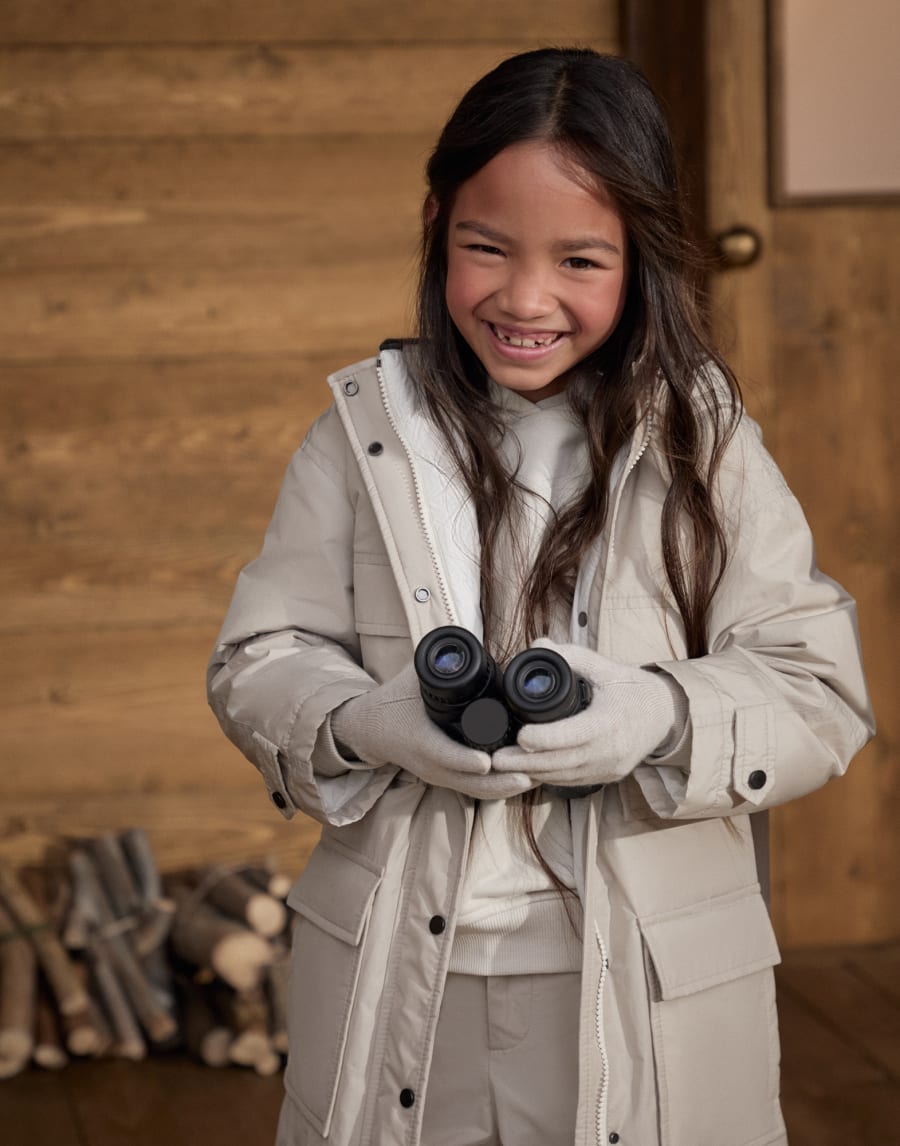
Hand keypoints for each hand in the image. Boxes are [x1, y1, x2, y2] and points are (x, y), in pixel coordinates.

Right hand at [332, 662, 532, 799]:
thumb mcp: (412, 678)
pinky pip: (476, 790)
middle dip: (503, 781)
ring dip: (508, 787)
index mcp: (420, 740)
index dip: (465, 760)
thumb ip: (440, 662)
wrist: (370, 729)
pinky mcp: (447, 780)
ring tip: (540, 775)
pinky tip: (524, 781)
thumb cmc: (393, 701)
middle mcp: (431, 764)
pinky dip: (499, 788)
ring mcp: (440, 776)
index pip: (444, 755)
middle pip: (470, 783)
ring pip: (477, 791)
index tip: (487, 761)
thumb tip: (467, 643)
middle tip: (535, 771)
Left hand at [492, 640, 687, 788]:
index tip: (520, 734)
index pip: (573, 735)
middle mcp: (610, 750)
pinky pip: (572, 781)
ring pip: (564, 776)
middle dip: (526, 763)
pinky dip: (548, 777)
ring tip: (503, 765)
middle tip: (495, 757)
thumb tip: (538, 645)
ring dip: (532, 773)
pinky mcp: (607, 776)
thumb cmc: (634, 689)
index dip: (544, 739)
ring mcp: (609, 768)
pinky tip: (527, 771)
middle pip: (561, 762)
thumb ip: (573, 656)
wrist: (667, 716)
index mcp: (610, 721)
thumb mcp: (607, 667)